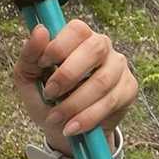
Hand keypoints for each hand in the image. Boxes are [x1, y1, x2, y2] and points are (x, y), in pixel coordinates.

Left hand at [14, 20, 138, 154]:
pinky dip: (88, 117)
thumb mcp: (29, 78)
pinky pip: (111, 101)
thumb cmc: (47, 98)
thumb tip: (40, 30)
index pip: (77, 29)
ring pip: (102, 80)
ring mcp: (119, 67)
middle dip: (68, 75)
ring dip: (74, 103)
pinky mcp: (129, 89)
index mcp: (78, 38)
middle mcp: (103, 46)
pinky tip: (72, 127)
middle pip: (95, 49)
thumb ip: (29, 55)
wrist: (64, 129)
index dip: (59, 46)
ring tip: (56, 118)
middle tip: (50, 94)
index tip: (42, 65)